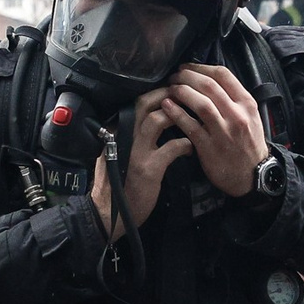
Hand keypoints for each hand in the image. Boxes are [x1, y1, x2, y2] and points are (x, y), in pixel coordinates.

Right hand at [88, 91, 192, 238]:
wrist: (109, 214)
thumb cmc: (117, 183)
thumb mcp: (116, 153)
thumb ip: (129, 135)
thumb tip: (149, 118)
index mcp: (116, 130)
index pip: (136, 102)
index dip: (157, 92)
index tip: (174, 90)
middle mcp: (123, 135)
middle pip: (145, 102)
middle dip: (169, 93)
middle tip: (188, 95)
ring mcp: (135, 151)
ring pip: (158, 119)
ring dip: (180, 115)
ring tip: (193, 118)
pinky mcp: (147, 168)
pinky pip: (172, 147)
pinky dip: (185, 144)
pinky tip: (191, 148)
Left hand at [160, 63, 271, 197]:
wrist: (252, 176)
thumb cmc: (248, 144)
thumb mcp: (251, 117)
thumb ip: (234, 99)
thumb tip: (211, 80)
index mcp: (247, 104)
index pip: (223, 75)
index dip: (201, 67)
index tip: (188, 67)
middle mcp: (237, 115)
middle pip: (209, 85)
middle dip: (187, 77)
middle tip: (175, 76)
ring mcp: (223, 131)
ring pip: (200, 103)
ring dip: (181, 92)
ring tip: (170, 89)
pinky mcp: (209, 146)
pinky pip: (190, 125)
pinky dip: (176, 113)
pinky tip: (166, 106)